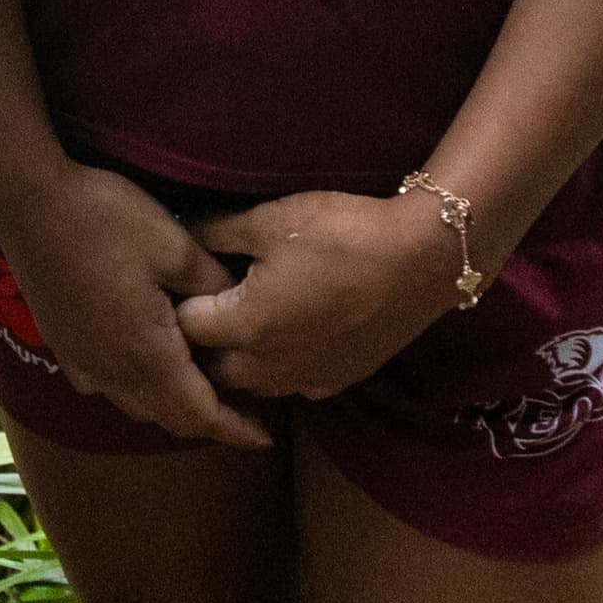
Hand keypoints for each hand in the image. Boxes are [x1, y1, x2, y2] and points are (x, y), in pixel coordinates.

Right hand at [0, 158, 267, 448]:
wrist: (28, 200)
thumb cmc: (106, 219)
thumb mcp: (176, 246)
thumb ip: (214, 286)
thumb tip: (242, 310)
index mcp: (148, 353)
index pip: (199, 414)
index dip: (235, 430)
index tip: (264, 438)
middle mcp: (113, 370)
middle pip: (168, 418)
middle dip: (208, 423)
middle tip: (243, 413)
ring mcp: (81, 360)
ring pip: (135, 406)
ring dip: (171, 408)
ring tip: (198, 390)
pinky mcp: (61, 345)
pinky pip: (104, 386)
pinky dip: (132, 390)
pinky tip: (139, 367)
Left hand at [173, 190, 468, 403]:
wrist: (422, 260)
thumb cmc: (340, 234)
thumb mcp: (268, 220)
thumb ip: (215, 232)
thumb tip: (182, 234)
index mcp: (245, 327)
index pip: (186, 327)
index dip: (180, 301)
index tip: (185, 279)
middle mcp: (270, 367)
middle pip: (213, 367)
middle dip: (203, 342)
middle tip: (209, 303)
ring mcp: (307, 380)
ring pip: (252, 383)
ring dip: (240, 359)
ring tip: (244, 319)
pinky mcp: (339, 381)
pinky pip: (292, 383)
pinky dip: (279, 365)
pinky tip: (289, 334)